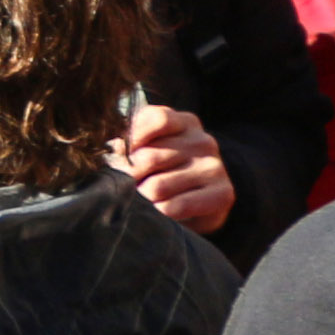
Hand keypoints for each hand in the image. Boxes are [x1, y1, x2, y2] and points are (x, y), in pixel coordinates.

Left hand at [109, 101, 233, 234]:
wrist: (203, 199)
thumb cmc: (165, 168)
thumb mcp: (150, 145)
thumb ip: (131, 140)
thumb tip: (111, 148)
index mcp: (184, 122)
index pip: (156, 120)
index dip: (131, 139)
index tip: (118, 155)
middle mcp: (203, 141)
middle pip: (150, 157)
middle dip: (128, 176)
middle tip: (121, 186)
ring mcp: (214, 168)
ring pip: (158, 186)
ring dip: (141, 198)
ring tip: (138, 200)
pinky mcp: (222, 195)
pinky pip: (175, 207)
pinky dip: (158, 213)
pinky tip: (157, 212)